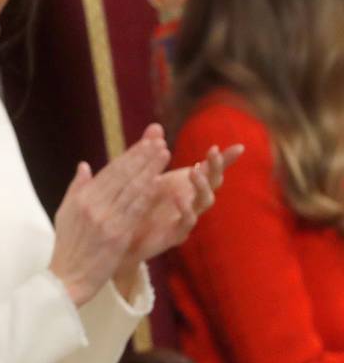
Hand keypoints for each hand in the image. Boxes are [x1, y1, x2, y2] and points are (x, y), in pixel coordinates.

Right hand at [50, 125, 169, 305]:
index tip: (146, 142)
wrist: (67, 278)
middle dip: (142, 156)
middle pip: (122, 175)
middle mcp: (93, 205)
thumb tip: (84, 166)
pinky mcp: (117, 235)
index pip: (110, 171)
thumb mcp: (64, 213)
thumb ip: (76, 188)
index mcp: (81, 198)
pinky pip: (135, 211)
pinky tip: (159, 182)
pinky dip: (147, 195)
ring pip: (131, 189)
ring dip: (149, 169)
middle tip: (160, 140)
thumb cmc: (67, 247)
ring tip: (164, 153)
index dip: (130, 155)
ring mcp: (105, 219)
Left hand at [124, 143, 243, 264]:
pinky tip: (180, 198)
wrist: (121, 237)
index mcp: (187, 185)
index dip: (224, 159)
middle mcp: (191, 200)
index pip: (210, 170)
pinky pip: (186, 223)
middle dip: (215, 168)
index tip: (240, 146)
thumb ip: (151, 152)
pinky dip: (186, 210)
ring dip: (202, 186)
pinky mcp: (175, 234)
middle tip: (211, 152)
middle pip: (212, 183)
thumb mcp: (144, 174)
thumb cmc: (138, 203)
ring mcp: (186, 218)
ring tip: (194, 171)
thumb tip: (156, 126)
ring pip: (204, 202)